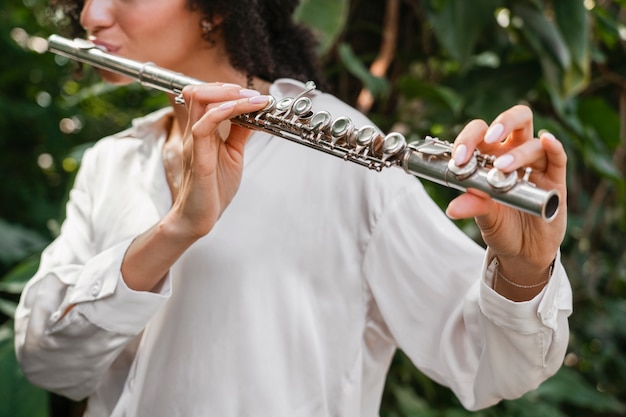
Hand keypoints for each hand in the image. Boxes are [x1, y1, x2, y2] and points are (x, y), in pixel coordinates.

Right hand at [167, 83, 269, 240]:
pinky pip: (203, 126)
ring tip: (252, 100)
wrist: (200, 217)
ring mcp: (194, 143)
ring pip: (199, 102)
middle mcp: (195, 133)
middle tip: (252, 94)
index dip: (227, 89)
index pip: (205, 96)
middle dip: (227, 87)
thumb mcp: (234, 154)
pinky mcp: (198, 157)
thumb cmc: (214, 189)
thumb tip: (254, 114)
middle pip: (198, 91)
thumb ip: (240, 133)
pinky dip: (223, 113)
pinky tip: (240, 111)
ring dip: (229, 95)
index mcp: (202, 132)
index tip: (253, 95)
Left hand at [446, 105, 566, 296]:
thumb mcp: (484, 217)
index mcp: (491, 157)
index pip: (482, 133)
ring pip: (534, 144)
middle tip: (489, 137)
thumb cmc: (502, 226)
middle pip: (517, 120)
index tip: (459, 157)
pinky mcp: (556, 181)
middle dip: (503, 122)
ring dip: (518, 153)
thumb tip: (453, 208)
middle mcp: (515, 154)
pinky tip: (547, 140)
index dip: (469, 138)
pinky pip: (558, 158)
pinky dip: (554, 147)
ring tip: (503, 168)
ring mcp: (537, 166)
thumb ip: (472, 206)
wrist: (523, 252)